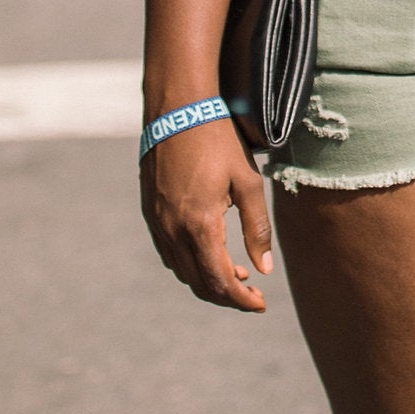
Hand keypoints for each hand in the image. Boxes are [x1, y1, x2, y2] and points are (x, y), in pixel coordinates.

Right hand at [140, 125, 276, 311]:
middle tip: (253, 293)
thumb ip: (257, 229)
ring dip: (208, 280)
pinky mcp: (150, 212)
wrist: (177, 109)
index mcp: (200, 225)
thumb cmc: (218, 140)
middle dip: (227, 296)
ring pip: (182, 271)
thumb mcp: (248, 182)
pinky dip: (190, 264)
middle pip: (199, 283)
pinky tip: (210, 252)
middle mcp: (173, 230)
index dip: (241, 300)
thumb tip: (264, 269)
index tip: (261, 304)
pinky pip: (169, 253)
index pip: (220, 281)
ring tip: (237, 272)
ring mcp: (157, 222)